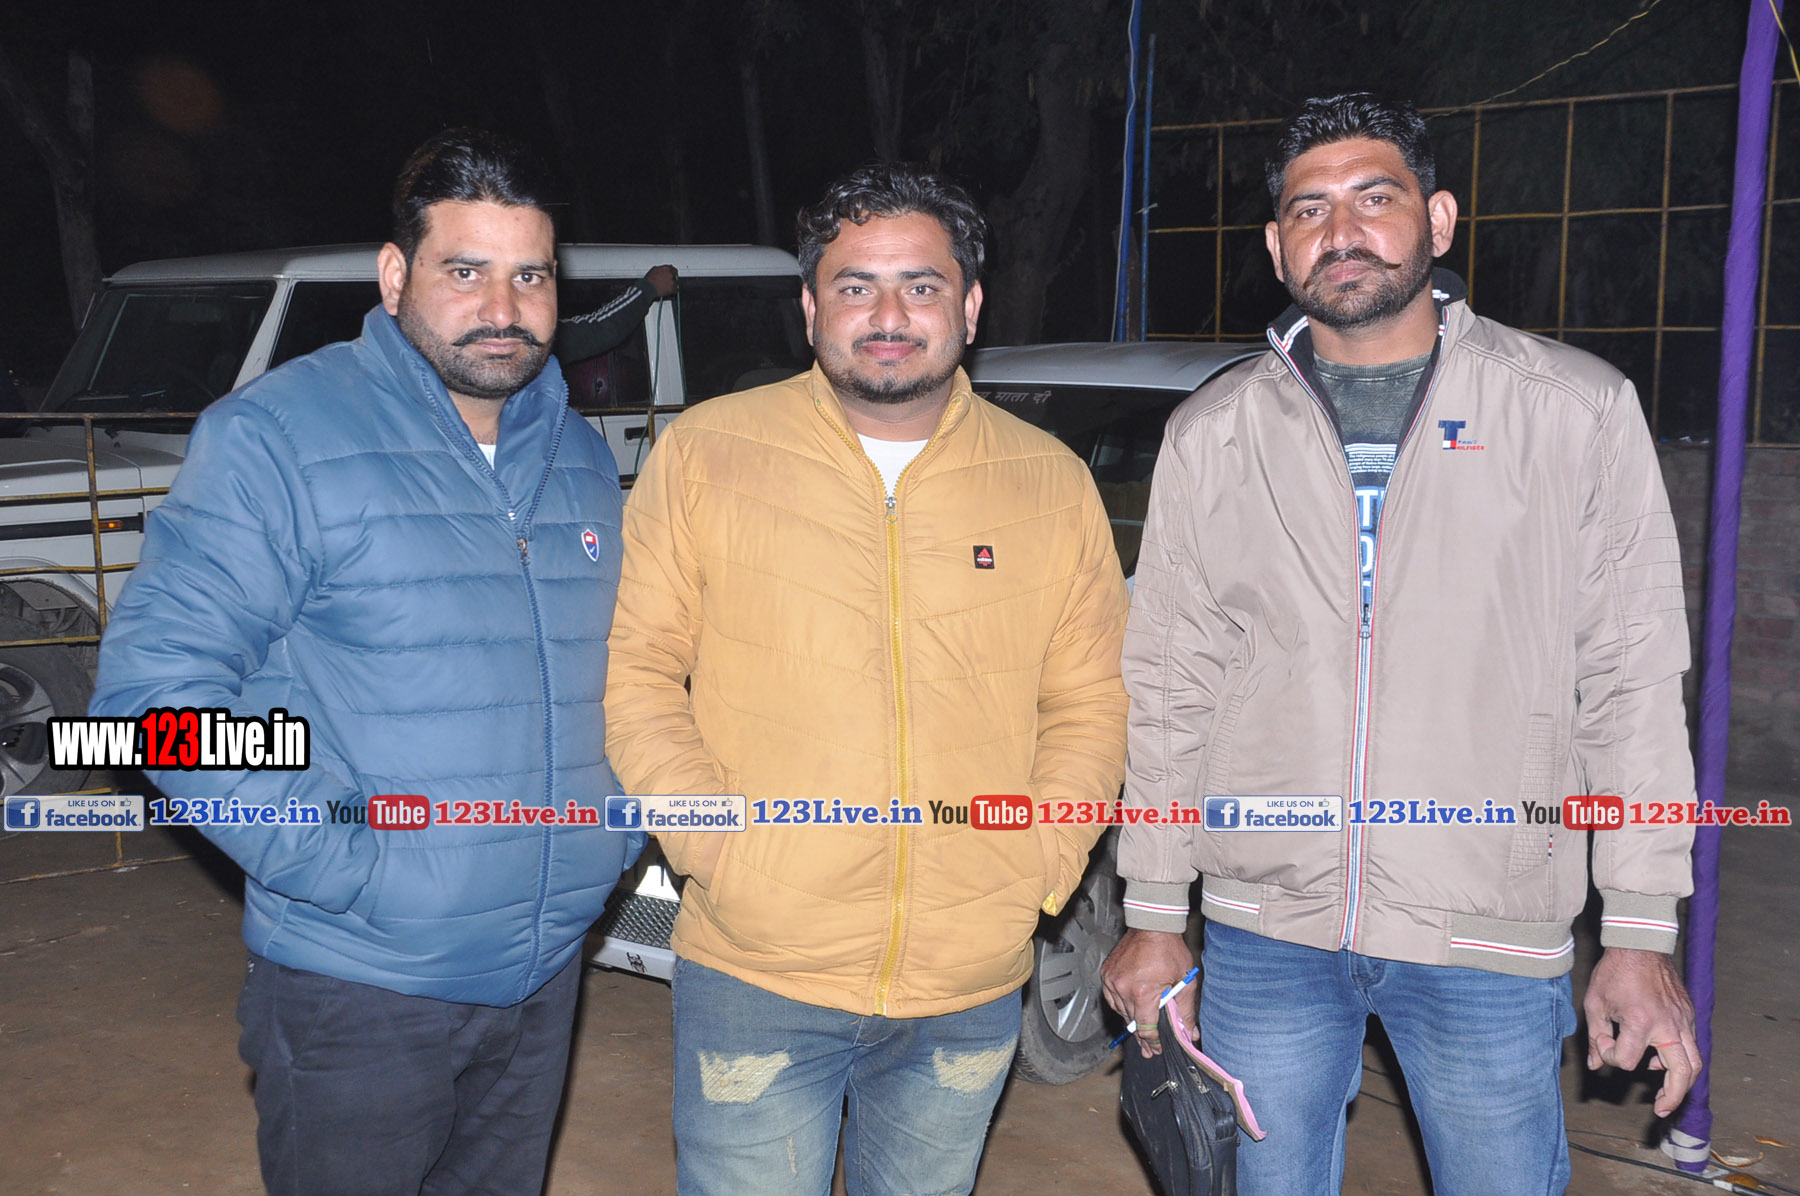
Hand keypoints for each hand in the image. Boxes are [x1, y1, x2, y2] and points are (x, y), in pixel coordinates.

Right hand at [644, 265, 677, 298]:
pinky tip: (669, 291)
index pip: (674, 270)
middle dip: (672, 279)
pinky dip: (673, 291)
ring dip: (672, 285)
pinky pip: (676, 290)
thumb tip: (663, 269)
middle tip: (668, 282)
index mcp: (667, 268)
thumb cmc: (649, 280)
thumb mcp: (654, 270)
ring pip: (676, 283)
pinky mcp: (672, 289)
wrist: (647, 288)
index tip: (673, 275)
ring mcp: (672, 281)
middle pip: (675, 277)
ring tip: (666, 287)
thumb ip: (661, 269)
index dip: (673, 273)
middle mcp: (670, 274)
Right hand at [1101, 928, 1195, 1056]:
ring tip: (1140, 1031)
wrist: (1151, 925)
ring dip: (1131, 1020)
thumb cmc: (1169, 950)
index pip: (1145, 1028)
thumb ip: (1186, 1010)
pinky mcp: (1107, 974)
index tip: (1157, 1049)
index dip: (1152, 1042)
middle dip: (1142, 1037)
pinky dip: (1121, 1005)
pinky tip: (1130, 1010)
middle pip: (1132, 1022)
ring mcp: (1112, 980)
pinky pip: (1112, 998)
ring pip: (1120, 1011)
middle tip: (1149, 1049)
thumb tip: (1190, 1033)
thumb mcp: (1185, 981)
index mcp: (1142, 992)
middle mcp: (1123, 988)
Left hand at [1583, 946, 1699, 1116]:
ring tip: (1666, 1095)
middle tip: (1661, 1109)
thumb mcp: (1595, 1004)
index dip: (1609, 1056)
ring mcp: (1683, 1020)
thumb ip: (1596, 1038)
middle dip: (1673, 1096)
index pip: (1626, 1060)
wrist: (1640, 945)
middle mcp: (1668, 1025)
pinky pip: (1692, 1045)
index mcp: (1641, 1022)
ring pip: (1695, 1061)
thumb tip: (1596, 1066)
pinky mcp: (1689, 1015)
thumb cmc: (1614, 973)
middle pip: (1682, 1072)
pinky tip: (1661, 1060)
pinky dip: (1680, 1059)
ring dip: (1683, 1082)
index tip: (1602, 1045)